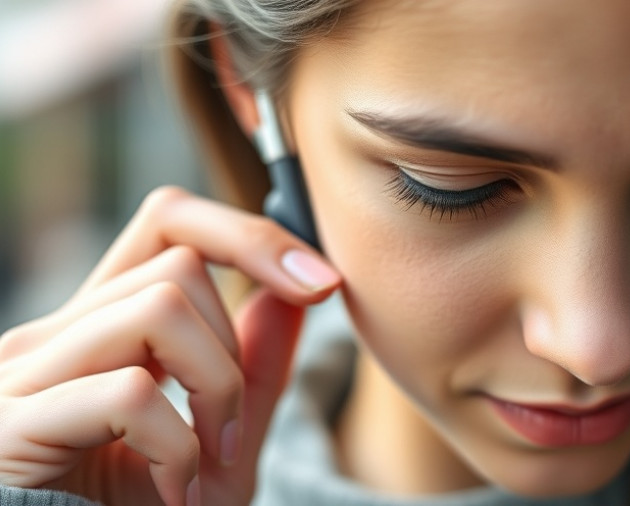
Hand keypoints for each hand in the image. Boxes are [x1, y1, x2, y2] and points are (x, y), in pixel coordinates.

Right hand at [0, 186, 340, 505]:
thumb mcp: (223, 440)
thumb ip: (257, 368)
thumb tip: (294, 291)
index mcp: (103, 325)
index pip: (170, 221)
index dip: (250, 235)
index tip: (321, 283)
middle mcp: (55, 333)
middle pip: (179, 264)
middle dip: (234, 346)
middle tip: (231, 429)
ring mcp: (25, 373)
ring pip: (159, 310)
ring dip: (215, 390)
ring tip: (207, 460)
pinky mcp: (11, 424)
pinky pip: (129, 394)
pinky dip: (178, 446)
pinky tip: (175, 490)